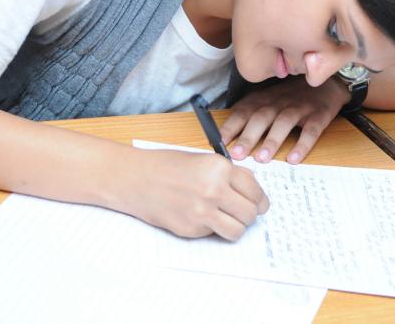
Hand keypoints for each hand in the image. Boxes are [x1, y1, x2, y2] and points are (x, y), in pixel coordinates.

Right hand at [106, 148, 268, 240]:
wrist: (135, 179)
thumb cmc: (167, 166)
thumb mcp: (203, 160)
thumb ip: (228, 174)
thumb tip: (252, 189)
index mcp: (220, 168)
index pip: (255, 190)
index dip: (260, 199)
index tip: (259, 204)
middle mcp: (214, 190)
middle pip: (250, 213)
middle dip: (249, 214)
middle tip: (241, 212)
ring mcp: (202, 212)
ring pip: (237, 230)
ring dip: (235, 226)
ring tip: (226, 218)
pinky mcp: (191, 229)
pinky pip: (214, 234)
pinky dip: (211, 228)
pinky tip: (198, 216)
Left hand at [221, 75, 349, 164]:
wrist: (328, 84)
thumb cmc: (291, 98)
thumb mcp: (268, 101)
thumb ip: (249, 116)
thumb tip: (224, 139)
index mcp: (264, 99)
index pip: (243, 111)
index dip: (231, 126)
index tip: (219, 143)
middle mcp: (280, 102)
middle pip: (261, 117)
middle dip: (248, 136)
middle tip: (237, 154)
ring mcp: (300, 107)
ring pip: (284, 122)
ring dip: (272, 140)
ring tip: (262, 159)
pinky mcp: (319, 115)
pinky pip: (311, 130)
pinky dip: (303, 144)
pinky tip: (294, 158)